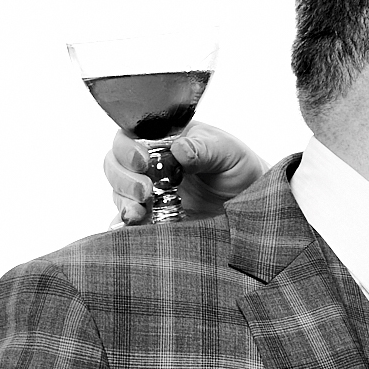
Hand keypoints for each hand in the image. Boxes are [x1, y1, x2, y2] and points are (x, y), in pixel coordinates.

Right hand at [106, 123, 267, 223]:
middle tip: (145, 191)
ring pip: (119, 195)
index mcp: (160, 140)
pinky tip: (134, 230)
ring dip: (124, 204)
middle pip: (114, 166)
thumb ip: (204, 148)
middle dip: (123, 178)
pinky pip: (129, 224)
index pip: (128, 138)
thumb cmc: (237, 168)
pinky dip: (126, 228)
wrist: (253, 204)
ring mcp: (148, 194)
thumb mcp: (227, 152)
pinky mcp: (153, 220)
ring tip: (138, 214)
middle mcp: (148, 166)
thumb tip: (179, 150)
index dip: (127, 149)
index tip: (143, 162)